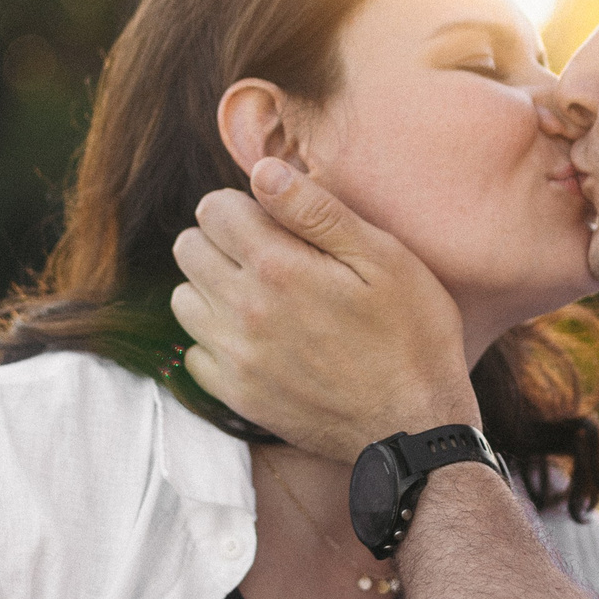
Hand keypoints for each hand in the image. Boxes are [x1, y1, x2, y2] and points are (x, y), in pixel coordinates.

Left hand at [169, 158, 477, 462]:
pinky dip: (216, 339)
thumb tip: (262, 172)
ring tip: (259, 295)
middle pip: (189, 248)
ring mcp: (236, 358)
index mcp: (278, 267)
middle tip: (267, 254)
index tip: (272, 219)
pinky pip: (194, 353)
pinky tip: (256, 338)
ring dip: (212, 288)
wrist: (414, 426)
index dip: (242, 204)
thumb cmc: (412, 333)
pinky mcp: (237, 397)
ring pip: (184, 299)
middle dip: (221, 240)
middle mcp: (244, 311)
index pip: (213, 209)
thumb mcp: (383, 257)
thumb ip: (316, 210)